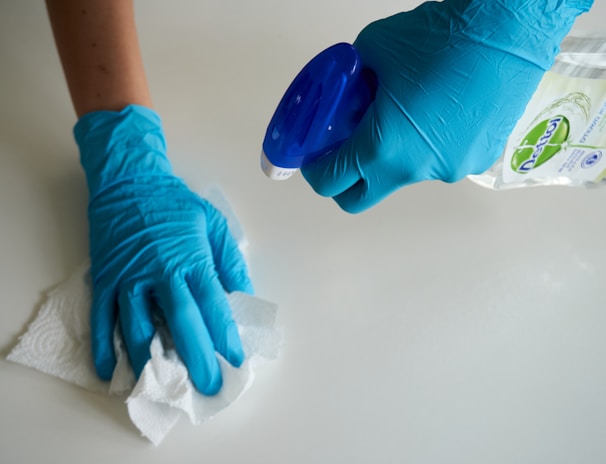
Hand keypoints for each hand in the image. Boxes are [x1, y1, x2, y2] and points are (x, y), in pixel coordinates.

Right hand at [75, 105, 251, 394]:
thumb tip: (243, 295)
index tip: (236, 360)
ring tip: (164, 387)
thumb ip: (229, 260)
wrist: (129, 180)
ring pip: (138, 327)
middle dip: (196, 359)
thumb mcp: (213, 223)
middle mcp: (159, 272)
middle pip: (180, 324)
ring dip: (151, 361)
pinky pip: (101, 318)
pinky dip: (103, 347)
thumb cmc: (174, 203)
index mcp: (190, 258)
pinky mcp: (104, 278)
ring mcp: (128, 278)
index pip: (212, 305)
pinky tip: (110, 371)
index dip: (225, 336)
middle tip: (207, 387)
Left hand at [302, 0, 592, 212]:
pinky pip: (437, 162)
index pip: (331, 181)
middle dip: (344, 182)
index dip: (314, 171)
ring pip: (402, 176)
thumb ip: (351, 81)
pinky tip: (440, 113)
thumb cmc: (438, 38)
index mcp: (382, 147)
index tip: (314, 158)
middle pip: (360, 199)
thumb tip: (348, 91)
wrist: (509, 32)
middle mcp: (413, 170)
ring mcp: (447, 171)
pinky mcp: (476, 162)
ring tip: (406, 114)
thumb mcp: (373, 50)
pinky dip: (427, 147)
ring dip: (392, 156)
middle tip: (344, 152)